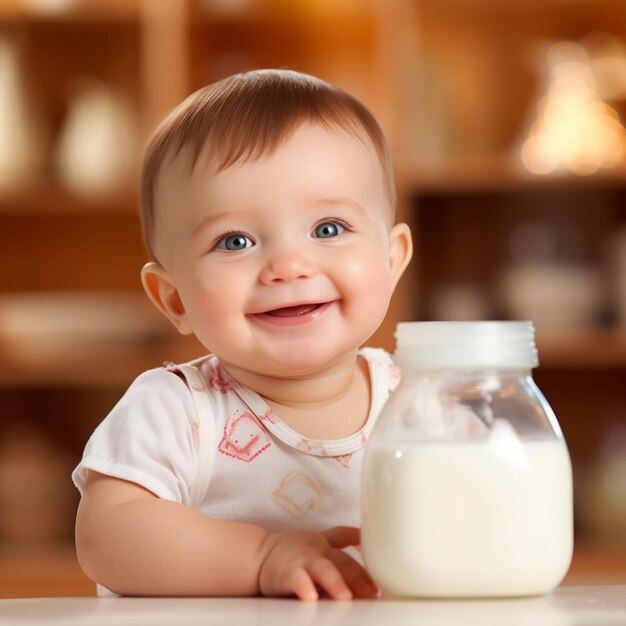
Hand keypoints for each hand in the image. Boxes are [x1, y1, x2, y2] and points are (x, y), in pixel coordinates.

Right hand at [257, 526, 378, 600]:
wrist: (257, 554)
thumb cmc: (292, 549)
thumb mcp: (319, 539)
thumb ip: (341, 537)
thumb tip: (365, 533)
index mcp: (327, 547)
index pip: (350, 557)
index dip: (366, 571)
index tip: (381, 586)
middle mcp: (317, 552)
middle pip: (341, 562)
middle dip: (357, 578)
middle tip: (372, 592)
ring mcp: (301, 561)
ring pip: (321, 569)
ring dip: (334, 581)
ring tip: (345, 597)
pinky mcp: (284, 572)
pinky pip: (295, 579)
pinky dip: (303, 587)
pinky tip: (310, 597)